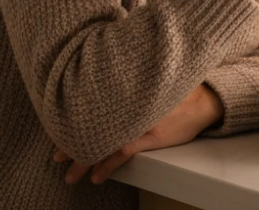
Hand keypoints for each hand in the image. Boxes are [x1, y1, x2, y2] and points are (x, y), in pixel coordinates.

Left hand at [54, 84, 222, 184]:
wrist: (204, 100)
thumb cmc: (176, 90)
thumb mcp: (148, 82)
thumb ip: (126, 86)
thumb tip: (104, 91)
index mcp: (125, 90)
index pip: (91, 106)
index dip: (71, 118)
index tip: (56, 126)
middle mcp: (128, 104)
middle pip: (92, 125)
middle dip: (71, 141)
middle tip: (55, 153)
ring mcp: (138, 120)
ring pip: (102, 142)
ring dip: (83, 158)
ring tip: (69, 172)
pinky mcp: (149, 136)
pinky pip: (120, 153)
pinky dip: (106, 166)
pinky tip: (96, 176)